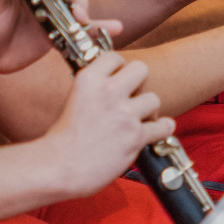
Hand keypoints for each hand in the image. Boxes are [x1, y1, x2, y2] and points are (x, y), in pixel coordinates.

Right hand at [40, 51, 172, 196]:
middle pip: (141, 70)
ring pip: (154, 99)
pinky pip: (164, 125)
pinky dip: (162, 129)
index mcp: (89, 79)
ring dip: (149, 111)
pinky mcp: (135, 136)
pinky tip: (155, 132)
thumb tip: (114, 80)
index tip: (118, 81)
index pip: (115, 57)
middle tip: (132, 99)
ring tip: (138, 121)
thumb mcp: (74, 99)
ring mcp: (124, 113)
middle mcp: (107, 91)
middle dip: (139, 84)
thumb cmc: (62, 138)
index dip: (119, 68)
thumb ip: (94, 87)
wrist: (59, 167)